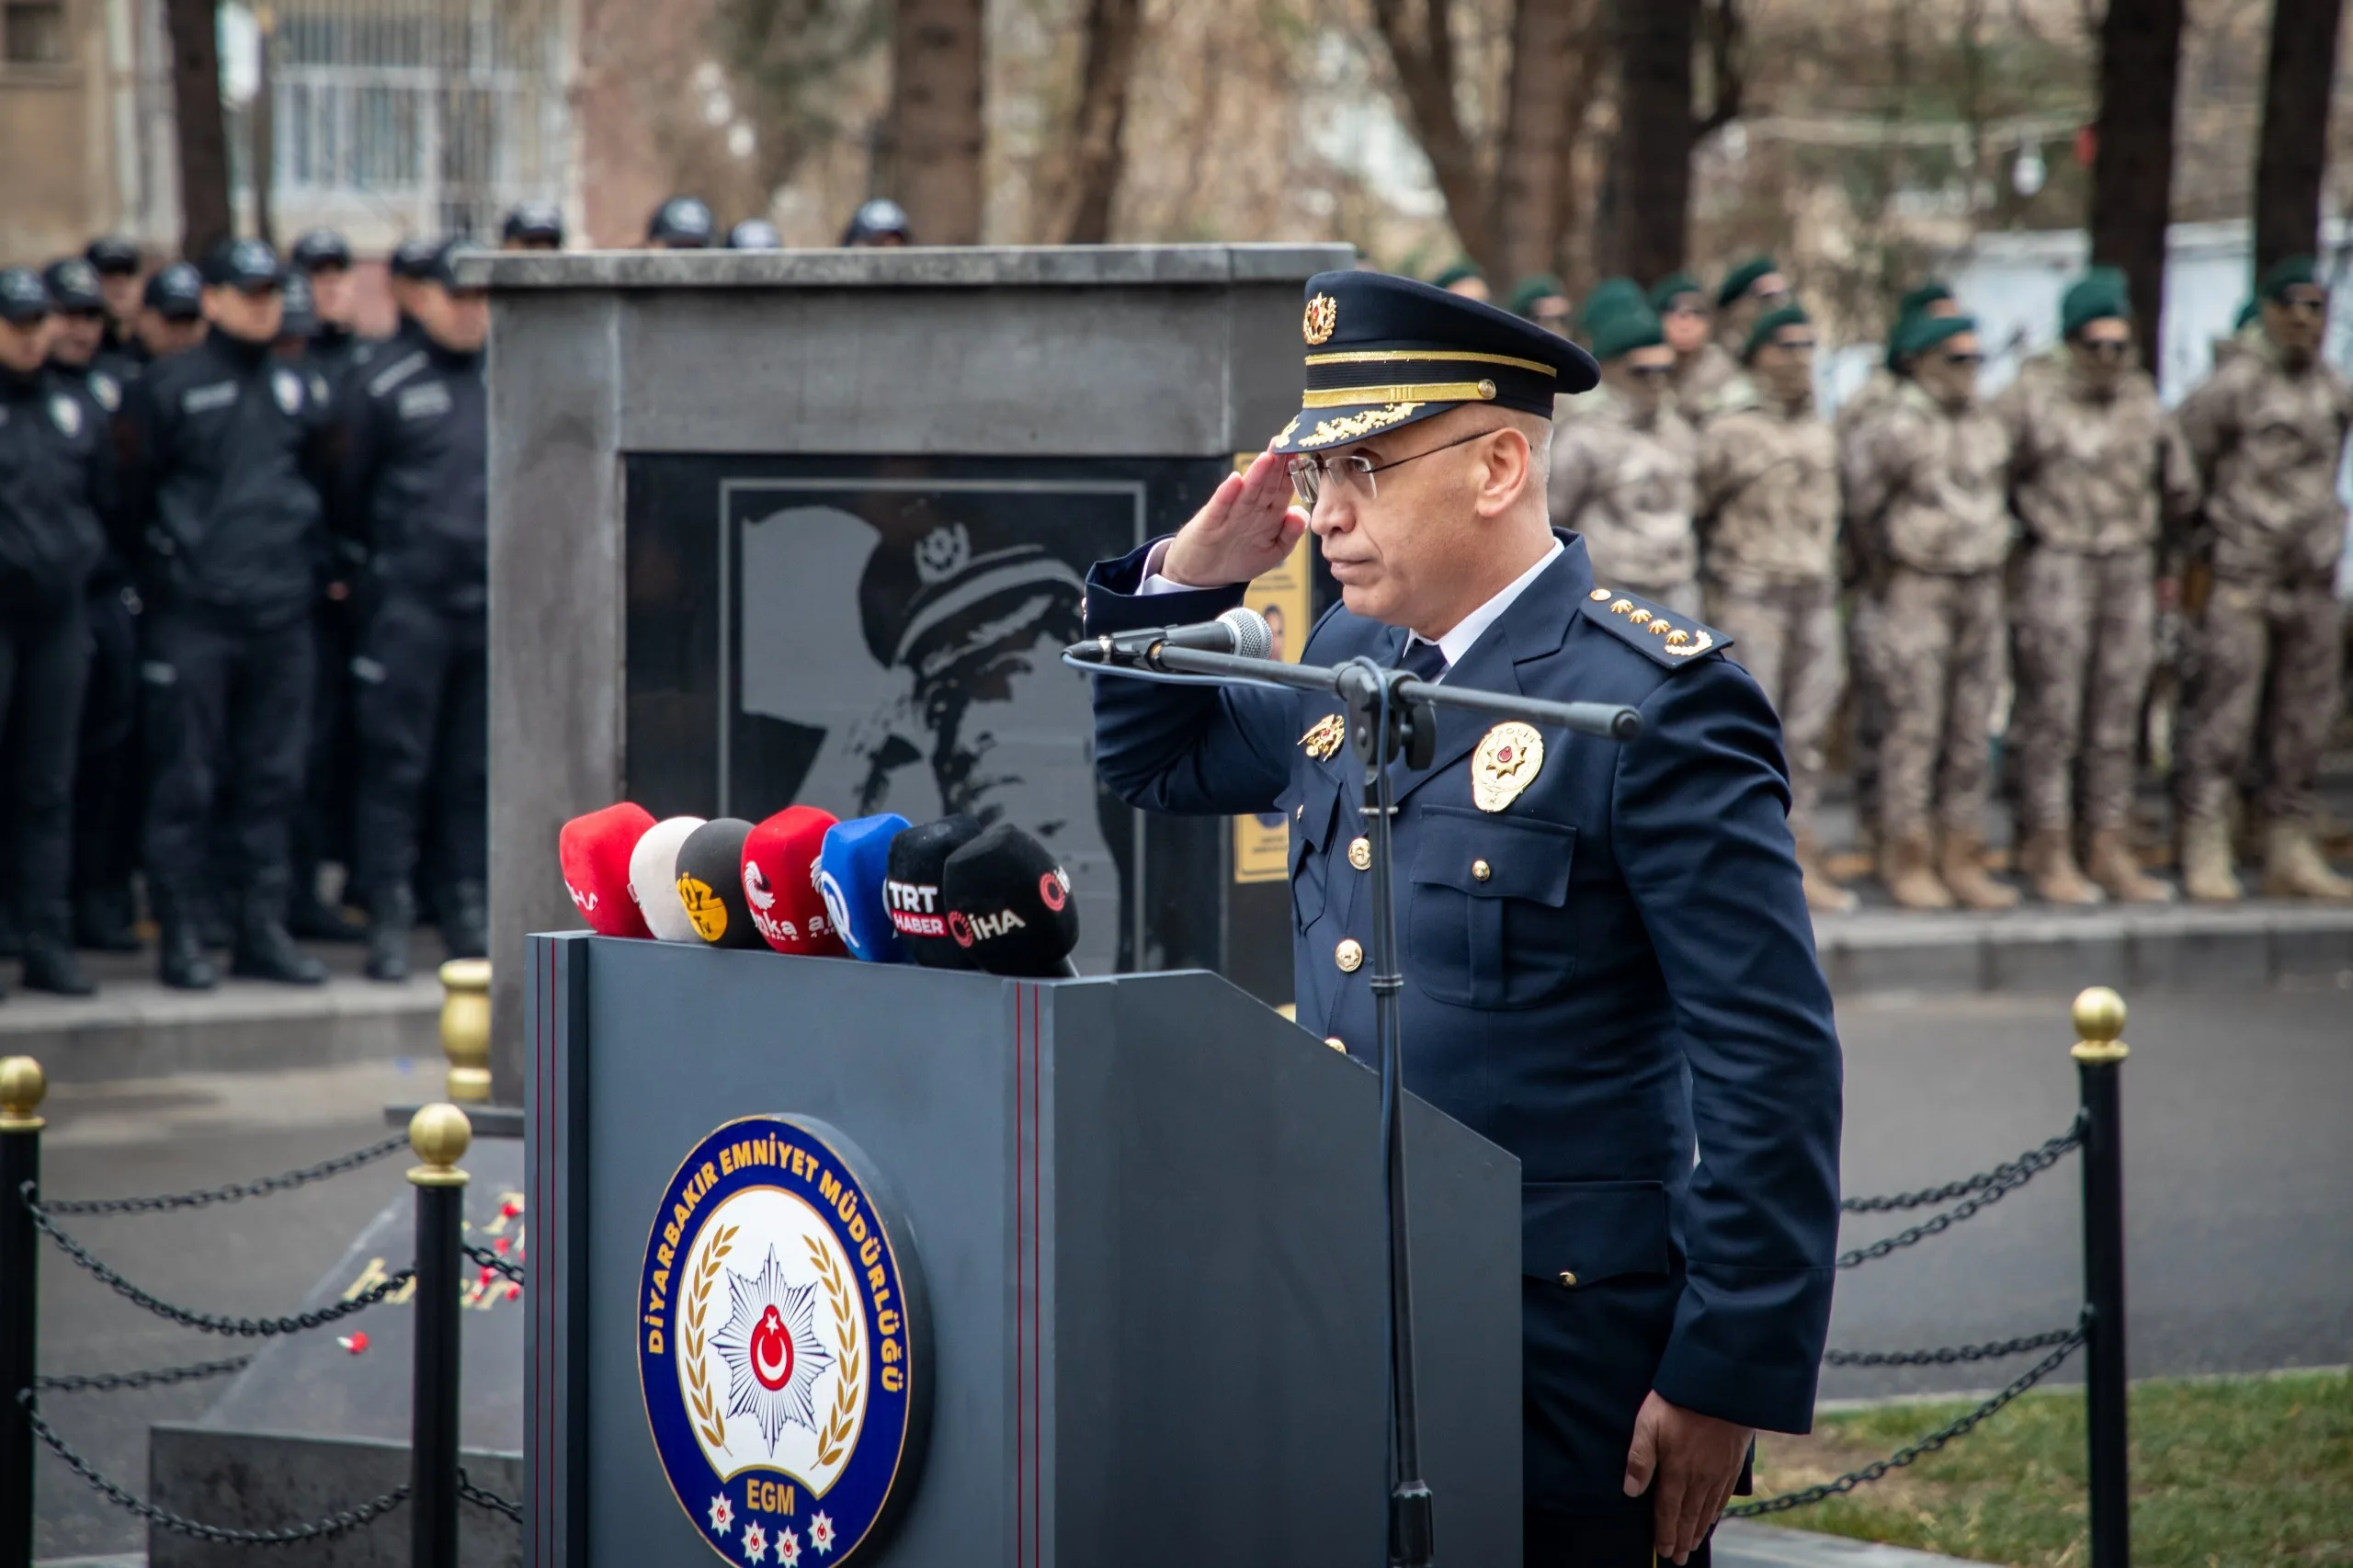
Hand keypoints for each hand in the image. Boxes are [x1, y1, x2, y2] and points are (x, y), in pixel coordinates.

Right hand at [1158, 443, 1308, 587]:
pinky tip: (1235, 480)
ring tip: (1268, 457)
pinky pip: (1220, 508)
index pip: (1283, 489)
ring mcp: (1229, 514)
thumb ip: (1289, 535)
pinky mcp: (1209, 524)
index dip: (1293, 473)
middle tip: (1288, 442)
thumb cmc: (1238, 559)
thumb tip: (1300, 513)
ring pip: (1247, 493)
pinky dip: (1227, 494)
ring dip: (1257, 475)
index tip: (1304, 453)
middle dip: (1278, 465)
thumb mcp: (1272, 553)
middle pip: (1266, 485)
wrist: (1202, 574)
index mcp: (1268, 514)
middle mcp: (1250, 509)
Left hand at [1622, 1391, 1752, 1563]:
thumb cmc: (1679, 1401)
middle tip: (1678, 1558)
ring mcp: (1718, 1472)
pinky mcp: (1732, 1464)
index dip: (1664, 1532)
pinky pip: (1723, 1497)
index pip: (1668, 1510)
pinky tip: (1711, 1518)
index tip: (1663, 1550)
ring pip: (1706, 1510)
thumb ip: (1639, 1458)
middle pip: (1688, 1516)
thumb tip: (1630, 1490)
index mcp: (1677, 1470)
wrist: (1722, 1386)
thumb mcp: (1648, 1423)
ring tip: (1691, 1544)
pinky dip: (1715, 1512)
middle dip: (1681, 1538)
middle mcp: (1699, 1478)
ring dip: (1697, 1530)